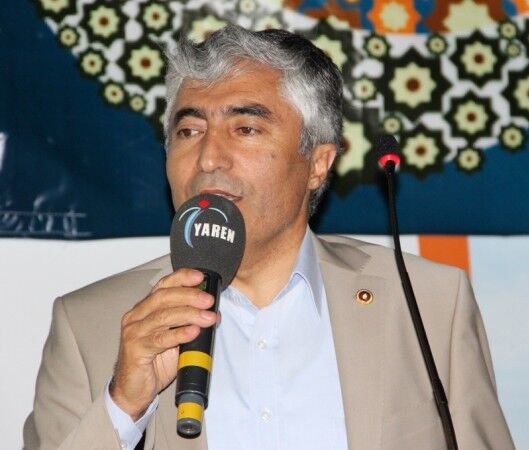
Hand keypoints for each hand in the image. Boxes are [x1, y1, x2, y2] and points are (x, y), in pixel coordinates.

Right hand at [109, 268, 217, 420]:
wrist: (133, 391)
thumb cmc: (154, 363)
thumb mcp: (173, 338)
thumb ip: (187, 323)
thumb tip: (212, 312)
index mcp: (145, 309)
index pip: (163, 286)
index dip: (181, 278)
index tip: (200, 277)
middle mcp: (136, 316)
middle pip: (163, 297)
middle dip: (189, 296)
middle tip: (209, 300)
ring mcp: (133, 333)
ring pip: (163, 316)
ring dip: (190, 315)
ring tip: (208, 317)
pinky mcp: (135, 350)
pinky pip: (160, 339)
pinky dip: (179, 334)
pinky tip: (193, 332)